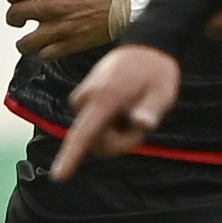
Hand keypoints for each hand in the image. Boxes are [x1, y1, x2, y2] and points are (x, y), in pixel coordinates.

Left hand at [5, 0, 118, 57]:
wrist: (126, 1)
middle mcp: (50, 8)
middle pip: (14, 16)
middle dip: (14, 18)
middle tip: (19, 19)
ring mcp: (59, 29)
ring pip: (25, 43)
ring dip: (24, 42)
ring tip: (29, 40)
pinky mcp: (70, 45)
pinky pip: (46, 55)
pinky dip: (44, 53)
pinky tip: (47, 49)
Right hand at [51, 45, 181, 177]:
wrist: (144, 46)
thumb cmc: (156, 70)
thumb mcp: (163, 92)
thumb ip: (151, 109)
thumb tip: (142, 123)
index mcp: (106, 97)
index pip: (85, 132)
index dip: (71, 156)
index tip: (58, 176)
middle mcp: (87, 98)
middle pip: (94, 141)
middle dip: (120, 141)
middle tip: (143, 122)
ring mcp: (83, 98)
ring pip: (95, 134)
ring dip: (116, 132)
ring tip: (134, 110)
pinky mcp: (84, 99)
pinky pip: (94, 124)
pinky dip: (111, 124)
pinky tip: (124, 108)